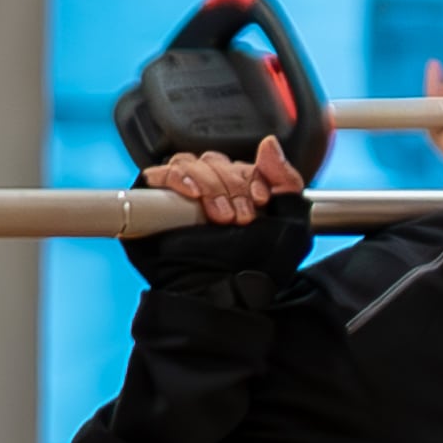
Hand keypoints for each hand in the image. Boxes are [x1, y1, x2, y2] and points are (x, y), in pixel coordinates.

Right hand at [127, 137, 307, 282]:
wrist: (226, 298)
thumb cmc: (257, 273)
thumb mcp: (291, 226)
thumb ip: (287, 182)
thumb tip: (269, 143)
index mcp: (239, 194)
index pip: (241, 163)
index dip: (252, 176)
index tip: (260, 201)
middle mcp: (209, 193)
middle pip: (216, 162)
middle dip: (232, 185)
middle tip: (241, 217)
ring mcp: (179, 198)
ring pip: (190, 163)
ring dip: (210, 185)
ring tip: (220, 216)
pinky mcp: (152, 205)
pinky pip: (158, 175)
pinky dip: (178, 178)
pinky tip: (194, 195)